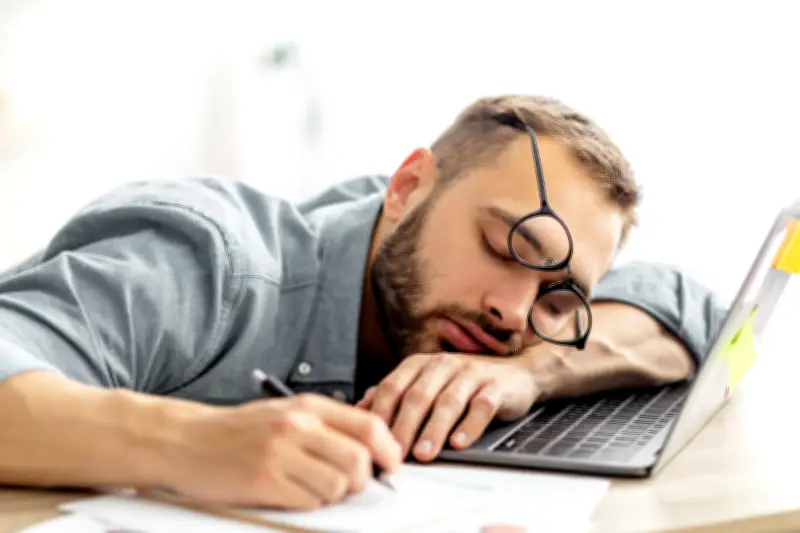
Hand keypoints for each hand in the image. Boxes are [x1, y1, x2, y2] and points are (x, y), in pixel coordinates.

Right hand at [168, 393, 402, 509]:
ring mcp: (281, 454)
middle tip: (346, 485)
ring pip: (337, 487)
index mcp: (307, 406)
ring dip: (331, 494)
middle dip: (360, 481)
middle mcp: (298, 426)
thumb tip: (371, 449)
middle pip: (358, 462)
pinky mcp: (265, 482)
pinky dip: (306, 503)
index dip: (389, 450)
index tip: (391, 466)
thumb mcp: (286, 413)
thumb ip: (327, 427)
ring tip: (308, 486)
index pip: (368, 426)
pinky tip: (287, 492)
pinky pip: (309, 502)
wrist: (186, 440)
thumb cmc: (240, 430)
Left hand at [356, 353, 538, 461]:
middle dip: (404, 426)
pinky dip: (470, 425)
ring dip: (434, 429)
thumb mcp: (426, 385)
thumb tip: (361, 408)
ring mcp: (470, 374)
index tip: (372, 441)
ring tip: (424, 453)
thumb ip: (396, 395)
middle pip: (418, 396)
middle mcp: (442, 365)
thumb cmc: (464, 385)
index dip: (381, 414)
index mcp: (420, 364)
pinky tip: (460, 442)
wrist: (516, 374)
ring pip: (448, 401)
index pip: (393, 386)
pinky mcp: (496, 386)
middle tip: (395, 453)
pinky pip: (482, 406)